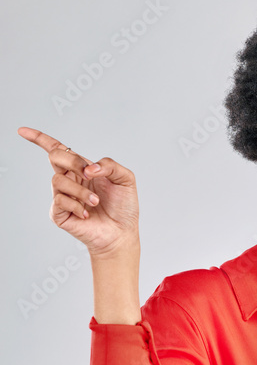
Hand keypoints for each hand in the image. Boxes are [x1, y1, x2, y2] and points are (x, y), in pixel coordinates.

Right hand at [17, 126, 139, 257]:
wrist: (121, 233)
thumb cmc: (123, 207)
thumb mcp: (126, 179)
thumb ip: (110, 165)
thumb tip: (89, 168)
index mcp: (81, 169)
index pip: (57, 149)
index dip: (38, 138)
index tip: (22, 131)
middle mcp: (69, 180)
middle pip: (55, 157)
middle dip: (73, 162)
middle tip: (89, 175)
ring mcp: (62, 196)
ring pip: (58, 181)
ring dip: (80, 190)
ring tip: (95, 202)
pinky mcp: (59, 213)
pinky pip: (59, 200)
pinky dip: (76, 205)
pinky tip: (87, 214)